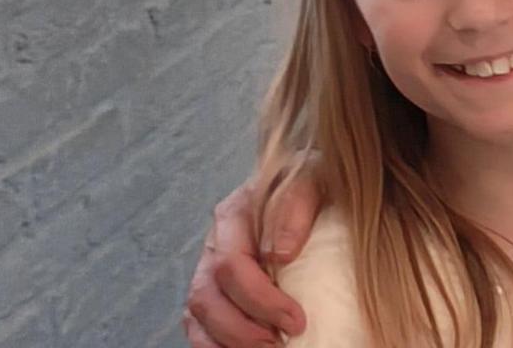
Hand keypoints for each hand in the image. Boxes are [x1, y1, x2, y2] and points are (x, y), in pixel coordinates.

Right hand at [182, 168, 318, 347]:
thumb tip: (280, 253)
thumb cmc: (315, 183)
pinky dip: (214, 344)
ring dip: (228, 341)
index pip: (232, 266)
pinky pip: (199, 325)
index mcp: (233, 215)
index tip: (296, 321)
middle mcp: (214, 244)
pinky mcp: (214, 291)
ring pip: (198, 315)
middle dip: (241, 330)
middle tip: (278, 345)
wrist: (311, 182)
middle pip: (206, 297)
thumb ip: (295, 207)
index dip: (261, 300)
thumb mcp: (313, 180)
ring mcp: (209, 269)